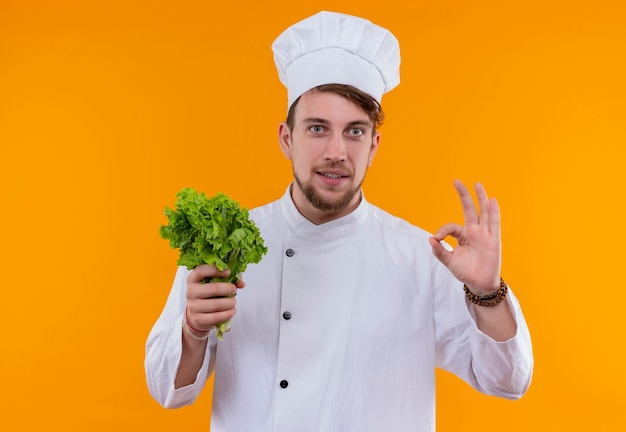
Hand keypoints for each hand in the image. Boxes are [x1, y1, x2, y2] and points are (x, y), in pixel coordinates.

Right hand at [185, 264, 244, 332]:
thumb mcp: (214, 284)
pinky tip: (232, 311)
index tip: (228, 272)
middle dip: (229, 289)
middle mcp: (191, 292)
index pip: (201, 271)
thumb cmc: (208, 296)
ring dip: (230, 303)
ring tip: (233, 302)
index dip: (215, 270)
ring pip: (217, 304)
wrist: (196, 316)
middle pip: (213, 289)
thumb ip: (228, 279)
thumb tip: (240, 283)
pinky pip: (217, 317)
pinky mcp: (198, 319)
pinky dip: (228, 314)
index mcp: (193, 279)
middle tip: (234, 290)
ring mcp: (193, 306)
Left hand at [428, 180, 500, 294]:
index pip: (452, 226)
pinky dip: (494, 212)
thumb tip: (430, 239)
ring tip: (477, 184)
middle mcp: (474, 232)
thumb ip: (439, 251)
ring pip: (483, 212)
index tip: (437, 238)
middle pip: (469, 209)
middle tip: (456, 181)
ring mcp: (484, 234)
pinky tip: (492, 200)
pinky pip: (494, 223)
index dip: (443, 230)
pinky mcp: (493, 240)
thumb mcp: (449, 261)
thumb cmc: (465, 272)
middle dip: (463, 196)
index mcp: (463, 236)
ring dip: (481, 198)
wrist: (479, 284)